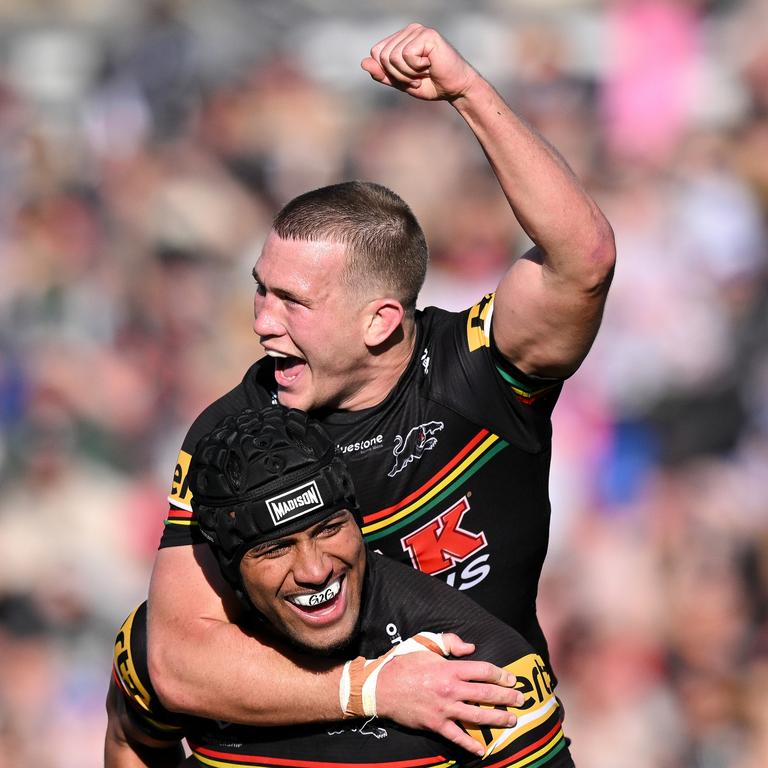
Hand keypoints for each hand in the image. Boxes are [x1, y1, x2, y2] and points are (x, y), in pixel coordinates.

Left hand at [361, 23, 475, 101]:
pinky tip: (430, 66)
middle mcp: (409, 31)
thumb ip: (383, 74)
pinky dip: (416, 68)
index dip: (388, 72)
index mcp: (401, 39)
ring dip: (407, 73)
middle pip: (382, 55)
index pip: (377, 53)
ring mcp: (418, 30)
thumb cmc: (431, 85)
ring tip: (423, 73)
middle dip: (397, 74)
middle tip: (416, 78)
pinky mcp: (427, 35)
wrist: (455, 89)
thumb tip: (363, 63)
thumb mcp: (401, 82)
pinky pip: (406, 55)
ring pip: (393, 56)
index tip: (407, 78)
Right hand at [375, 632, 523, 756]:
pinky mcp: (435, 724)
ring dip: (497, 719)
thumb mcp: (424, 643)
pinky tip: (483, 749)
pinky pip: (457, 736)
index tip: (512, 679)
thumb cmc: (403, 662)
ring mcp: (444, 709)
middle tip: (521, 700)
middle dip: (506, 697)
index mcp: (449, 668)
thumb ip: (449, 642)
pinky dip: (470, 744)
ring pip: (477, 716)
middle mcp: (450, 689)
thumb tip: (471, 648)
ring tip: (511, 720)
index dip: (501, 674)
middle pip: (485, 693)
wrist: (381, 687)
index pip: (482, 671)